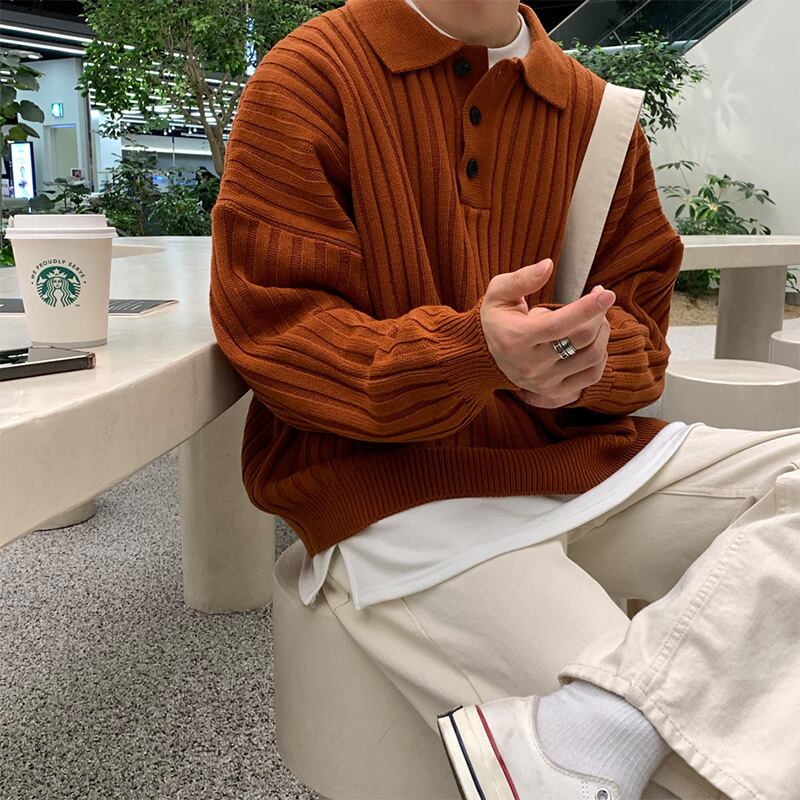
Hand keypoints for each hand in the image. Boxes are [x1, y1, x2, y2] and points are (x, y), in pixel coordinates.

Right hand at [480, 259, 614, 408]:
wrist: (484, 356)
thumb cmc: (496, 318)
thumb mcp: (499, 293)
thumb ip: (522, 279)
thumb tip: (548, 266)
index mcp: (515, 339)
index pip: (558, 325)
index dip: (586, 308)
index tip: (606, 293)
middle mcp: (530, 365)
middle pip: (581, 340)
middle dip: (599, 314)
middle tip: (600, 298)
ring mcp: (543, 381)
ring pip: (592, 357)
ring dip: (603, 333)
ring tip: (596, 318)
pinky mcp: (554, 392)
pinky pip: (591, 375)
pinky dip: (601, 356)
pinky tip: (594, 341)